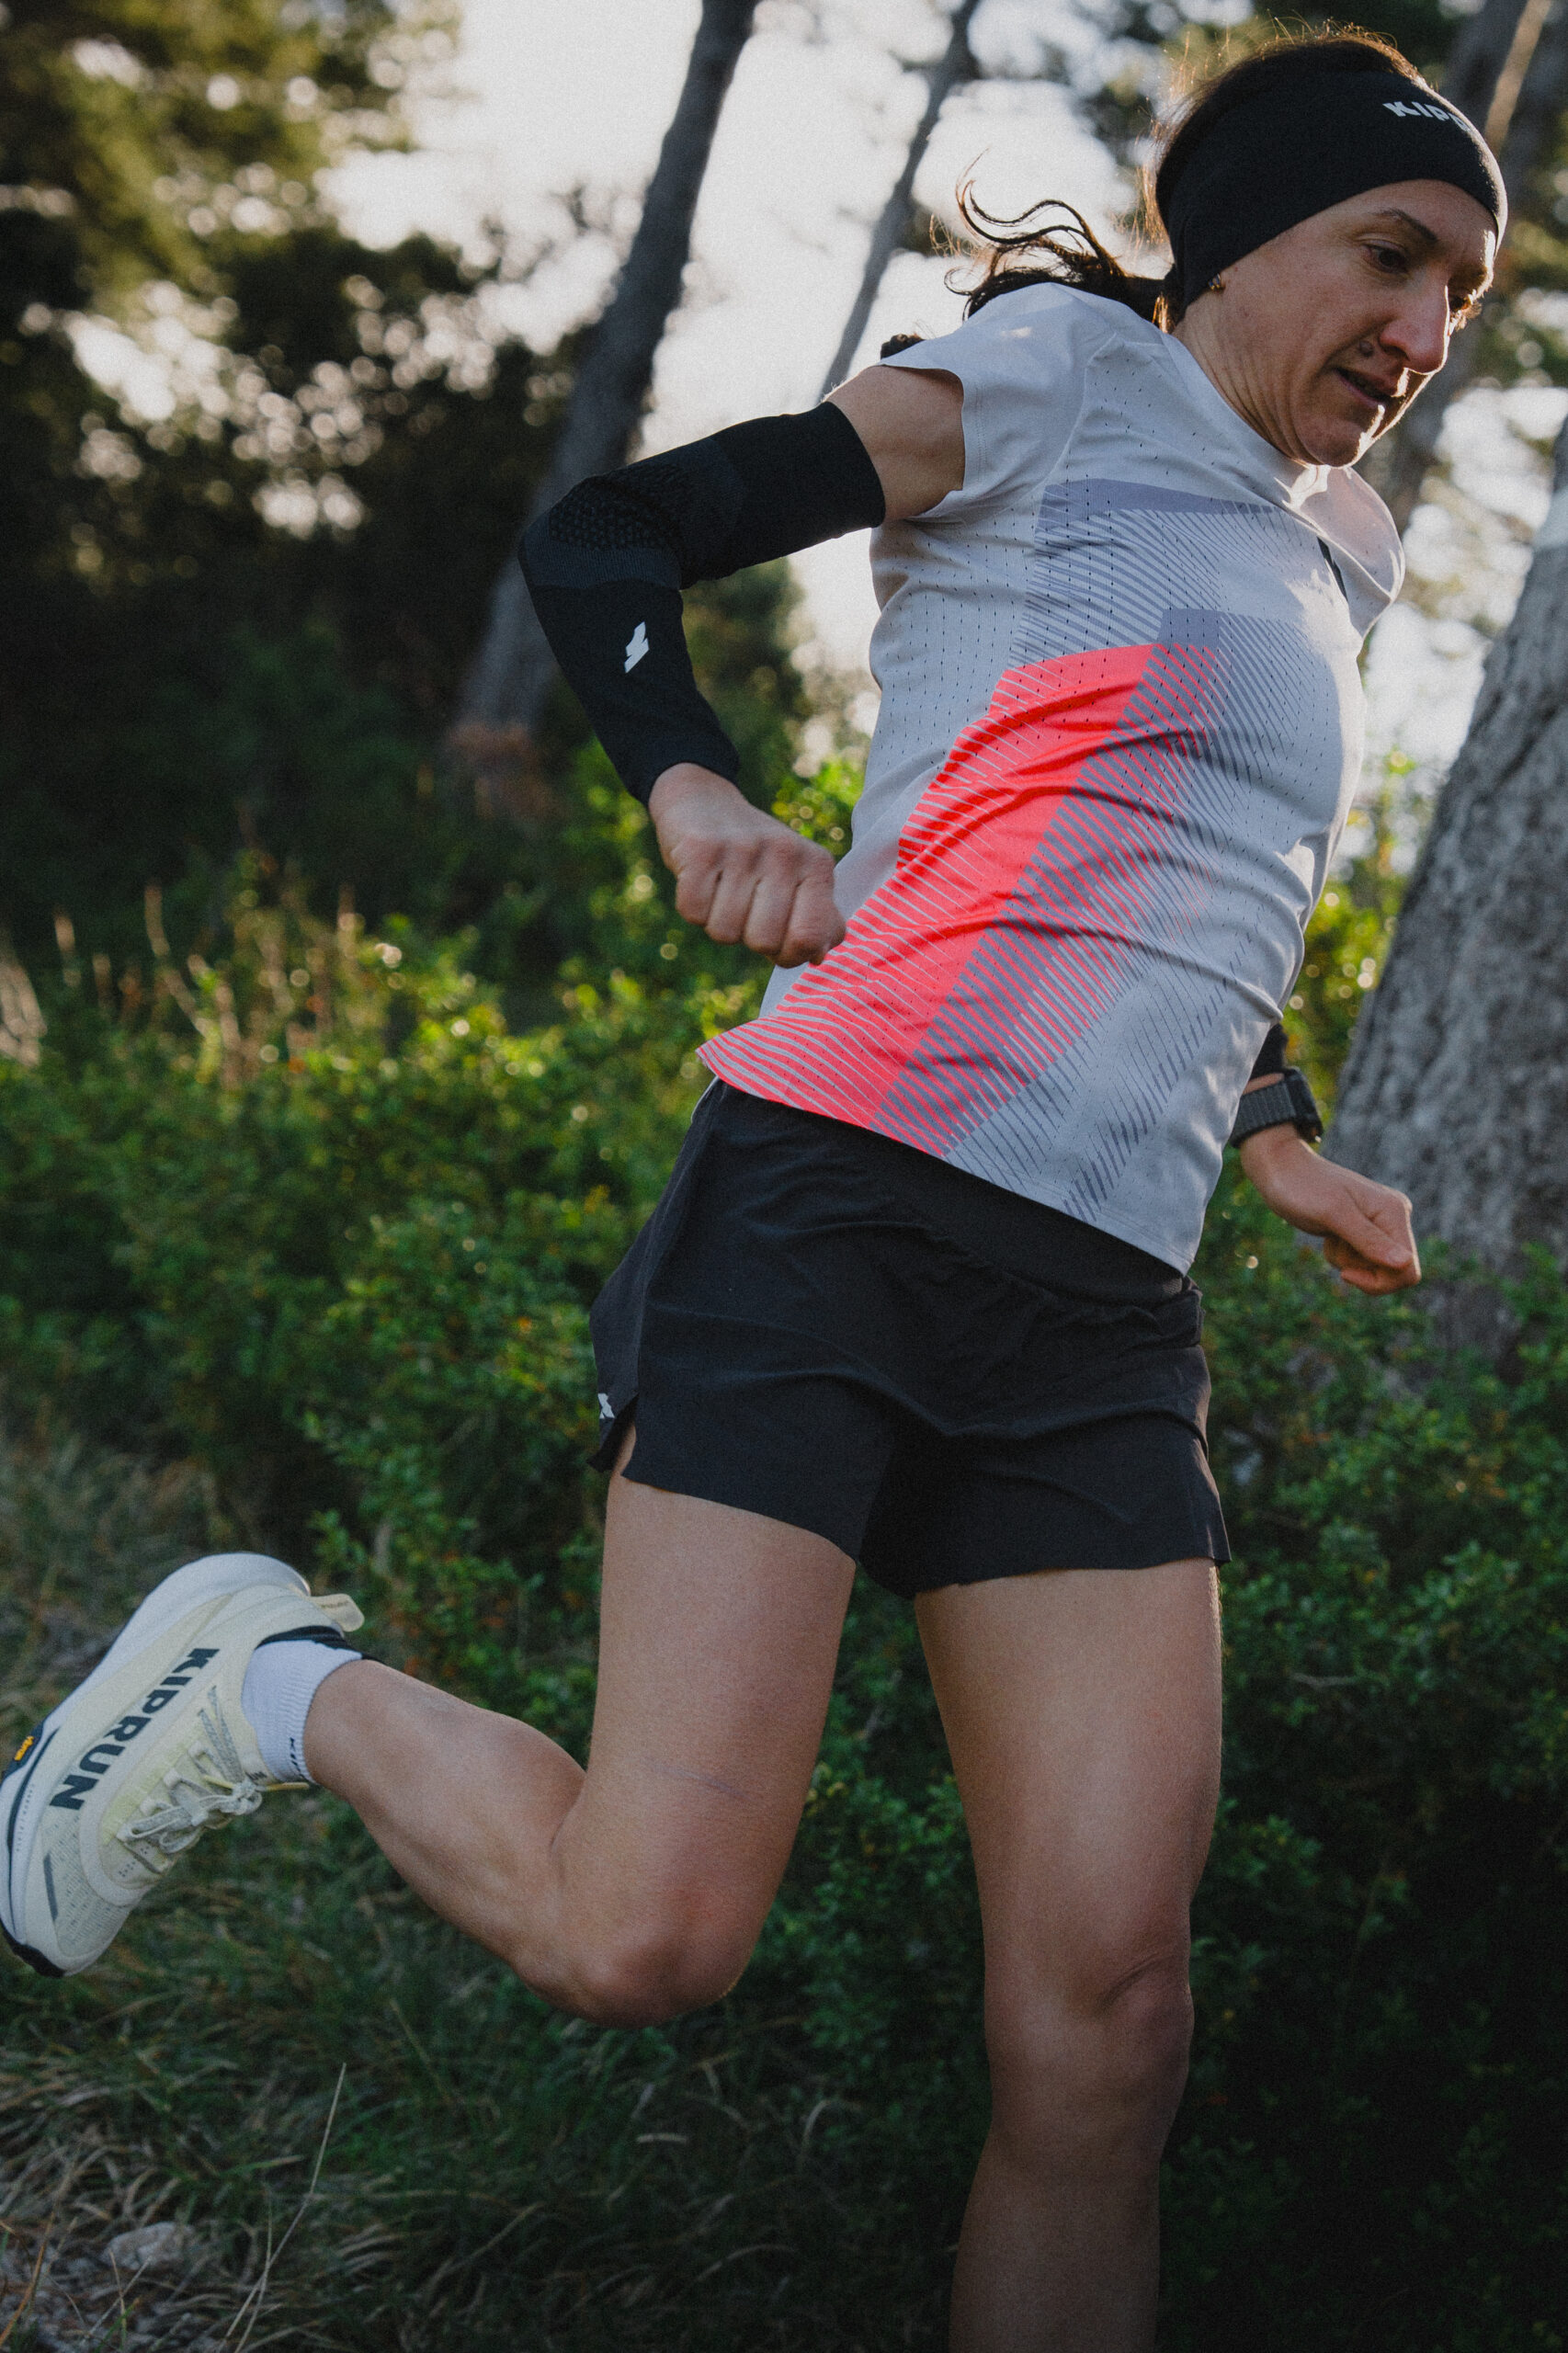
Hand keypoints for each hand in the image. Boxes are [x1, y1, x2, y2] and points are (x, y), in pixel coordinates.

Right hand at [648, 765, 845, 967]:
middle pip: (764, 941)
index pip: (811, 936)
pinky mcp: (701, 849)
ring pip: (725, 932)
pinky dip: (694, 909)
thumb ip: (818, 919)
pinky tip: (702, 882)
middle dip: (749, 939)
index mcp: (816, 864)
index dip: (790, 955)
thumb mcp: (797, 879)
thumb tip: (818, 956)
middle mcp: (784, 852)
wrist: (704, 801)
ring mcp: (742, 848)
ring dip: (718, 922)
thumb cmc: (758, 856)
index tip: (779, 944)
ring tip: (724, 891)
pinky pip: (693, 913)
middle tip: (746, 909)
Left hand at [1238, 1125, 1420, 1294]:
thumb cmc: (1304, 1188)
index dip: (1380, 1282)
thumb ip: (1369, 1240)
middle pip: (1394, 1273)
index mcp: (1394, 1213)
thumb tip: (1405, 1264)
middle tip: (1336, 1247)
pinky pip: (1360, 1261)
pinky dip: (1340, 1256)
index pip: (1408, 1269)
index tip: (1345, 1274)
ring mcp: (1379, 1224)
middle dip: (1361, 1270)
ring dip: (1347, 1261)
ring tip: (1330, 1235)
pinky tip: (1329, 1235)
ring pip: (1374, 1269)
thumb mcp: (1334, 1215)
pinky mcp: (1363, 1230)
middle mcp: (1394, 1218)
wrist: (1283, 1171)